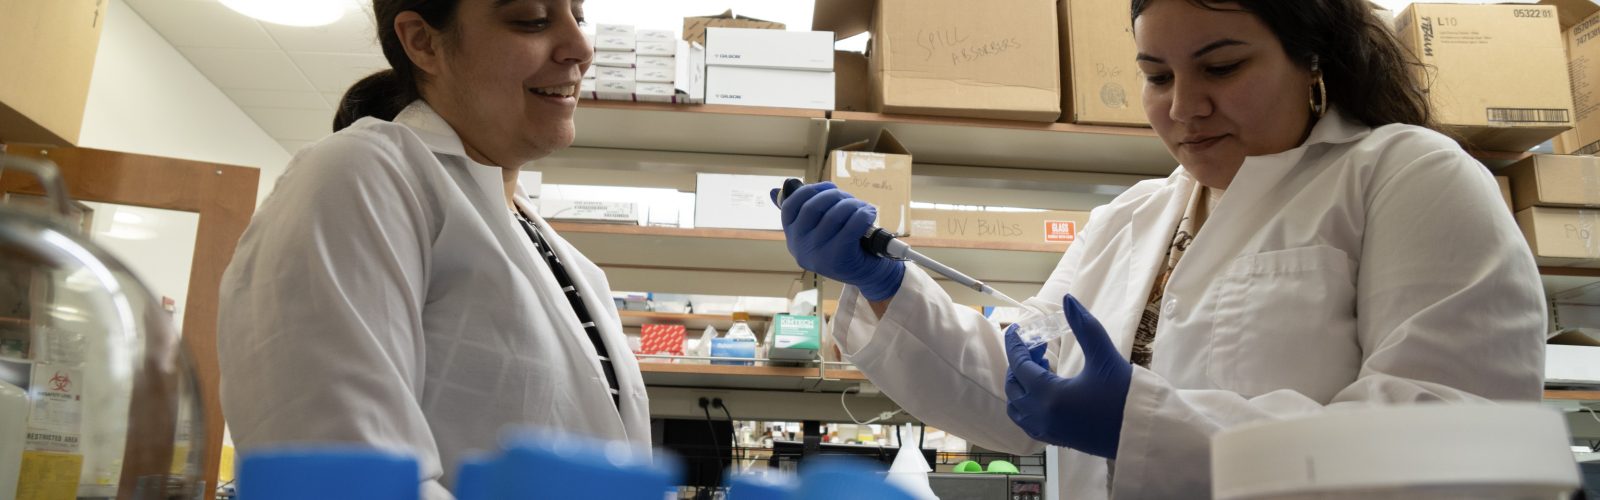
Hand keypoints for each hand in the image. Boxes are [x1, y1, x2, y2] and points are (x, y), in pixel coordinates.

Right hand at [769, 182, 904, 300]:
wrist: (867, 274)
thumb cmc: (845, 245)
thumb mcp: (820, 230)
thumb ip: (801, 211)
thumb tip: (774, 190)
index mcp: (793, 237)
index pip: (790, 207)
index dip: (810, 190)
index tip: (829, 187)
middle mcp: (800, 248)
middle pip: (812, 207)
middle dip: (834, 195)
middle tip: (850, 198)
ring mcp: (817, 255)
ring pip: (834, 215)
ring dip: (852, 204)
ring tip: (863, 207)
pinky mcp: (838, 258)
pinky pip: (852, 225)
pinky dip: (863, 214)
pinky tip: (869, 214)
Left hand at [1004, 294, 1131, 457]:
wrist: (1142, 433)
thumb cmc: (1126, 396)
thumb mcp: (1105, 357)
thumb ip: (1084, 326)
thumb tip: (1067, 299)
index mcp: (1050, 395)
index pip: (1019, 364)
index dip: (1015, 343)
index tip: (1016, 328)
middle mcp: (1042, 416)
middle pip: (1013, 385)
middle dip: (1019, 362)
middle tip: (1038, 346)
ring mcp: (1046, 431)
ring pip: (1015, 406)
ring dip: (1020, 383)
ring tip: (1042, 367)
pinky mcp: (1055, 439)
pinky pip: (1026, 420)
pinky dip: (1025, 402)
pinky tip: (1045, 389)